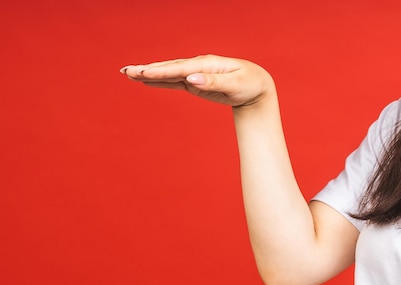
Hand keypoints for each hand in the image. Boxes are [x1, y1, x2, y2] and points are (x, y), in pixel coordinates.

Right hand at [121, 54, 274, 107]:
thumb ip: (213, 82)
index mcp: (206, 64)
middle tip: (127, 71)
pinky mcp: (195, 82)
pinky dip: (159, 81)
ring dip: (149, 73)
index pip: (180, 68)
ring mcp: (195, 73)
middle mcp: (198, 66)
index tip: (144, 74)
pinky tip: (145, 80)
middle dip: (148, 70)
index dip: (161, 71)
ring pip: (168, 73)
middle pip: (169, 68)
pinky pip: (174, 81)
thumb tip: (191, 78)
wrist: (256, 86)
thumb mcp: (235, 85)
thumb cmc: (249, 84)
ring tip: (128, 73)